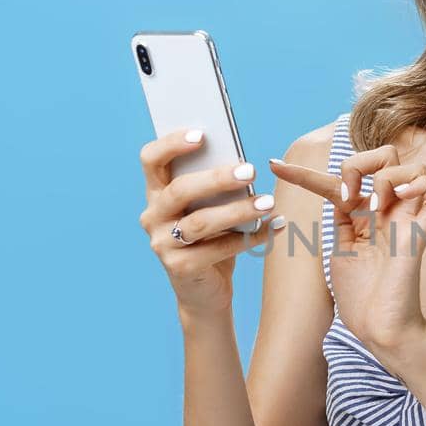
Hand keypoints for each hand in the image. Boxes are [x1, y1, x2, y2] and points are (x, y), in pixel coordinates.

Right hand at [138, 128, 281, 317]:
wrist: (204, 291)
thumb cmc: (211, 238)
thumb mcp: (210, 208)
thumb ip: (216, 188)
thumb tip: (244, 166)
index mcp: (156, 192)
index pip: (151, 160)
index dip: (171, 144)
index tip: (202, 135)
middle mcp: (152, 216)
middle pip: (180, 190)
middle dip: (217, 178)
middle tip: (251, 170)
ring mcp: (161, 243)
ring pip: (200, 222)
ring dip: (238, 210)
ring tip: (269, 202)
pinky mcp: (179, 268)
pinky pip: (217, 249)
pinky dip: (250, 238)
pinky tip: (274, 227)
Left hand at [268, 141, 425, 357]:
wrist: (377, 328)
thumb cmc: (360, 297)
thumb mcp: (339, 247)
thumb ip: (341, 216)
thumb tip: (336, 187)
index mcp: (367, 215)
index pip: (342, 180)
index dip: (304, 173)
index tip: (273, 166)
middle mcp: (390, 211)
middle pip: (389, 155)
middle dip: (362, 162)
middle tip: (348, 195)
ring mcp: (408, 220)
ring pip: (416, 168)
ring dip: (388, 178)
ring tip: (376, 207)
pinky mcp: (422, 233)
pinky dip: (421, 187)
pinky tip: (400, 200)